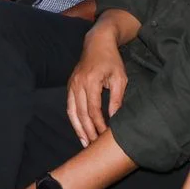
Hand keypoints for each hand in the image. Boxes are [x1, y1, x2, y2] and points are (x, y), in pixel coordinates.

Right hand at [66, 29, 125, 146]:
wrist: (97, 42)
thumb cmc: (111, 60)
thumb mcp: (120, 78)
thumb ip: (117, 98)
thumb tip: (115, 118)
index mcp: (91, 81)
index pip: (93, 109)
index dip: (99, 124)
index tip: (105, 136)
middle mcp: (78, 83)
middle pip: (81, 113)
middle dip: (88, 131)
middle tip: (95, 145)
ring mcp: (72, 84)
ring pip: (72, 112)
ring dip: (78, 129)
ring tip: (85, 143)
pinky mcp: (70, 85)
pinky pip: (69, 106)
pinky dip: (73, 120)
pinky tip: (80, 130)